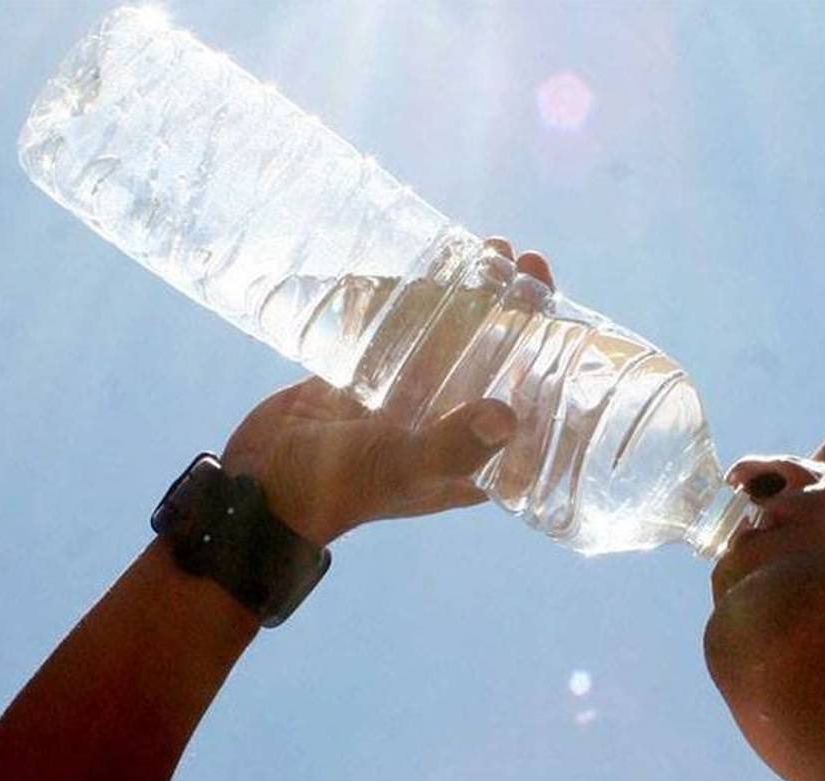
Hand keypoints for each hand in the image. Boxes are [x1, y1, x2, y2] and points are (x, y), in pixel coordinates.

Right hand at [221, 238, 554, 545]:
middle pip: (500, 356)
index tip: (563, 311)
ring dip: (477, 293)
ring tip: (491, 248)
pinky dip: (423, 299)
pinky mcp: (375, 376)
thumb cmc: (338, 488)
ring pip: (458, 336)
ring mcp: (414, 397)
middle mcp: (452, 423)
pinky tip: (435, 262)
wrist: (261, 483)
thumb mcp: (400, 467)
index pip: (531, 400)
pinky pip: (410, 331)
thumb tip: (508, 415)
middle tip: (524, 259)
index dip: (553, 355)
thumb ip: (450, 445)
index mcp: (475, 456)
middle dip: (518, 307)